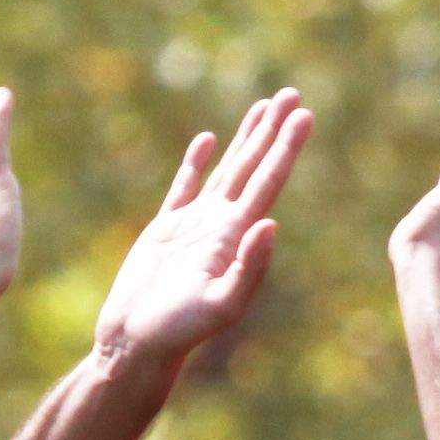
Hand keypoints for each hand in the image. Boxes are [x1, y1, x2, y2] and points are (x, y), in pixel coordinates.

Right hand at [93, 91, 304, 365]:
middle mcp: (222, 226)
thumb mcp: (221, 305)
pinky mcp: (166, 231)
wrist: (136, 345)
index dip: (286, 148)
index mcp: (237, 237)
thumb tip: (272, 223)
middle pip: (253, 166)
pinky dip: (197, 161)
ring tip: (264, 106)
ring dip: (246, 138)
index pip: (268, 181)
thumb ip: (250, 268)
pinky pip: (185, 186)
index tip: (303, 115)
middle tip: (292, 93)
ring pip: (226, 170)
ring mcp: (195, 226)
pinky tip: (208, 139)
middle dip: (273, 130)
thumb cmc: (177, 332)